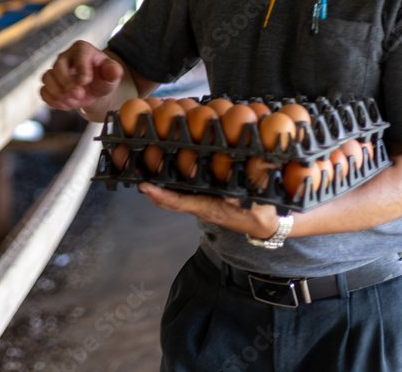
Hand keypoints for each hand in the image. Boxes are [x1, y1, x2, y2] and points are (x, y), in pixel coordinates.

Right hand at [39, 40, 123, 110]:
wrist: (94, 88)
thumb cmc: (103, 77)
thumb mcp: (111, 74)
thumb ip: (113, 71)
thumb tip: (113, 70)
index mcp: (81, 49)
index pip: (78, 56)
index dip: (81, 70)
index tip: (85, 82)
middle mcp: (64, 57)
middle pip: (57, 66)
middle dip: (67, 83)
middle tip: (79, 95)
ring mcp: (54, 71)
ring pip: (47, 78)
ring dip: (59, 93)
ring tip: (74, 101)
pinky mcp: (50, 85)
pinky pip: (43, 91)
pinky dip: (53, 101)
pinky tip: (66, 105)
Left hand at [137, 183, 280, 238]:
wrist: (265, 226)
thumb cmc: (261, 214)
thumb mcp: (261, 205)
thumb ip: (254, 192)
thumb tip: (247, 180)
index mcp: (211, 208)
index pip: (182, 202)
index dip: (163, 196)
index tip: (147, 187)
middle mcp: (201, 209)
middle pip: (170, 203)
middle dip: (153, 193)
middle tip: (136, 179)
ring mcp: (200, 207)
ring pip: (174, 200)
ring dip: (158, 192)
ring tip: (142, 176)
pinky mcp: (203, 203)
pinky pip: (181, 197)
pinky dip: (169, 189)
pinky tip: (163, 177)